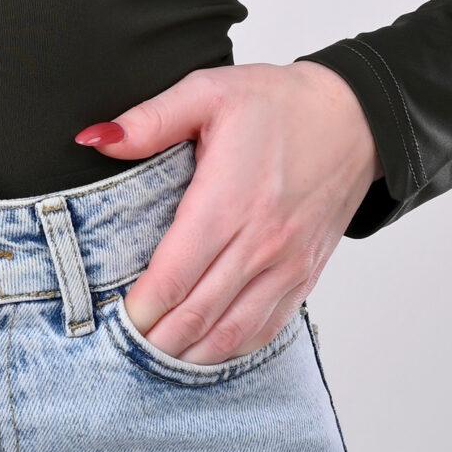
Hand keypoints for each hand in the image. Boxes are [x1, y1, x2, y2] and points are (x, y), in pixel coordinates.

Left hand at [76, 61, 380, 362]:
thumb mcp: (209, 92)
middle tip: (121, 348)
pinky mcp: (305, 277)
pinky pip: (265, 330)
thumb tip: (94, 139)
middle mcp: (260, 243)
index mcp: (229, 202)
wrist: (356, 119)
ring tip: (154, 359)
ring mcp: (287, 266)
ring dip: (189, 354)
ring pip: (231, 334)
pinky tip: (203, 351)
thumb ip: (150, 120)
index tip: (112, 318)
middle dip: (155, 340)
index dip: (140, 308)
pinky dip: (231, 350)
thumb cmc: (280, 104)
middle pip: (198, 315)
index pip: (174, 276)